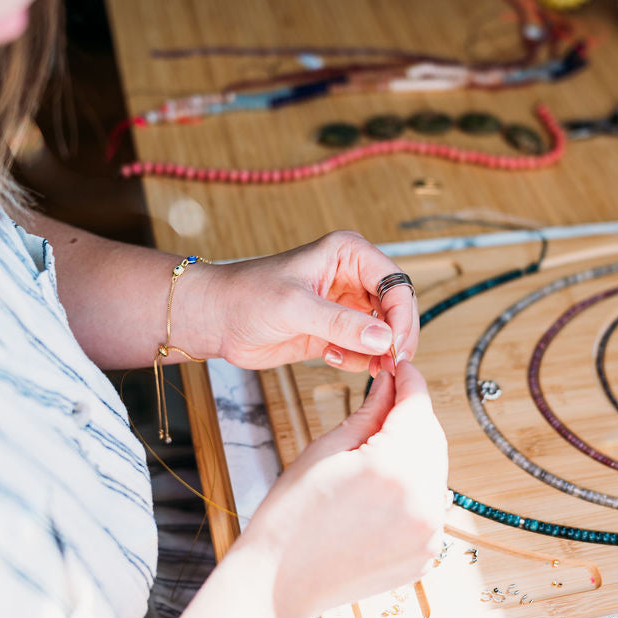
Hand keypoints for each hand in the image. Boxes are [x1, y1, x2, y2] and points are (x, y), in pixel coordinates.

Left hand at [192, 231, 418, 373]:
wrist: (216, 319)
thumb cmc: (246, 297)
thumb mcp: (295, 307)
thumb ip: (340, 323)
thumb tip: (384, 339)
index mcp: (348, 254)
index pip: (395, 283)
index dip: (402, 316)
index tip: (396, 347)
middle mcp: (353, 277)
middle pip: (397, 309)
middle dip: (395, 338)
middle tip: (388, 364)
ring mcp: (346, 306)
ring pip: (384, 332)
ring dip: (378, 353)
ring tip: (355, 362)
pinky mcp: (336, 332)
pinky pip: (364, 349)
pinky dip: (359, 360)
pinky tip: (331, 357)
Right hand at [233, 362, 448, 617]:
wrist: (281, 584)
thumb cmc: (290, 517)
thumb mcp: (326, 450)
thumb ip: (369, 412)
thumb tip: (390, 383)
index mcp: (394, 469)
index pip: (417, 406)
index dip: (410, 380)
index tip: (400, 366)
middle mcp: (422, 502)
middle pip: (433, 436)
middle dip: (413, 414)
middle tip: (387, 398)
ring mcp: (429, 533)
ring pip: (435, 469)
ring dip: (415, 450)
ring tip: (378, 446)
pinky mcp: (427, 553)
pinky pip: (430, 504)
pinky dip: (414, 487)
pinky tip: (382, 486)